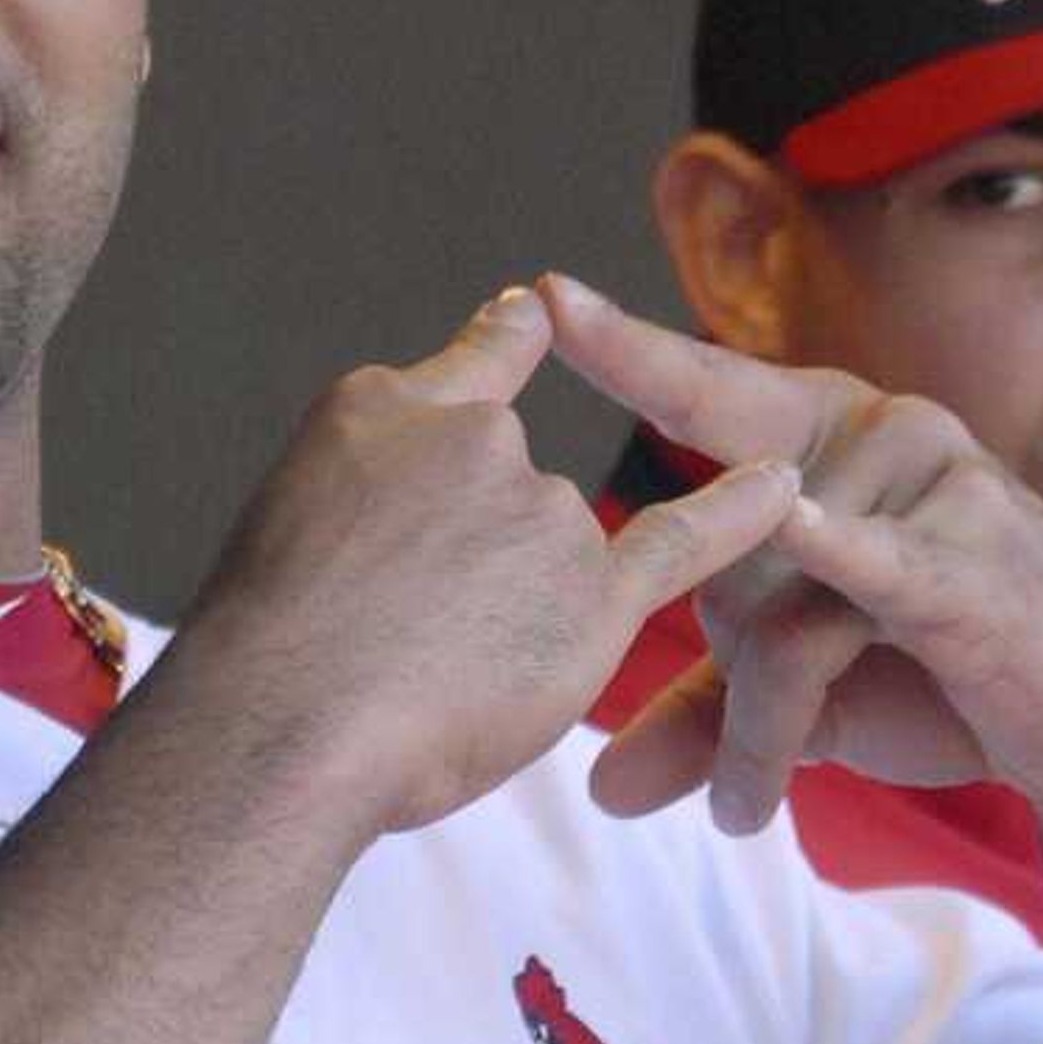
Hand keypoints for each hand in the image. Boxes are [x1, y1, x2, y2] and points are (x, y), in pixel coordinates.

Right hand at [164, 286, 798, 841]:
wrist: (285, 724)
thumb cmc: (261, 647)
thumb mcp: (284, 514)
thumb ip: (367, 482)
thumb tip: (418, 502)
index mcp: (382, 407)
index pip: (474, 357)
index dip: (505, 345)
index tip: (537, 319)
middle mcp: (477, 438)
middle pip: (502, 487)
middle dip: (463, 563)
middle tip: (381, 643)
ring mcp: (542, 512)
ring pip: (551, 556)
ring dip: (504, 617)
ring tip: (416, 684)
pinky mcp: (596, 595)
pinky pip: (685, 540)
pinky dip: (740, 512)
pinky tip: (782, 488)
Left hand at [538, 275, 1042, 836]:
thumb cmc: (950, 680)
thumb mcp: (811, 693)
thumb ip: (706, 717)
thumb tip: (603, 789)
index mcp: (827, 437)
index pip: (708, 390)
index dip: (626, 347)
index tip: (540, 295)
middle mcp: (878, 434)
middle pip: (723, 558)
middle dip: (720, 682)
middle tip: (738, 769)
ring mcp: (936, 485)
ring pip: (779, 612)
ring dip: (759, 729)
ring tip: (753, 800)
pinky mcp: (979, 561)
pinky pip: (877, 568)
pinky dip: (842, 558)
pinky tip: (809, 533)